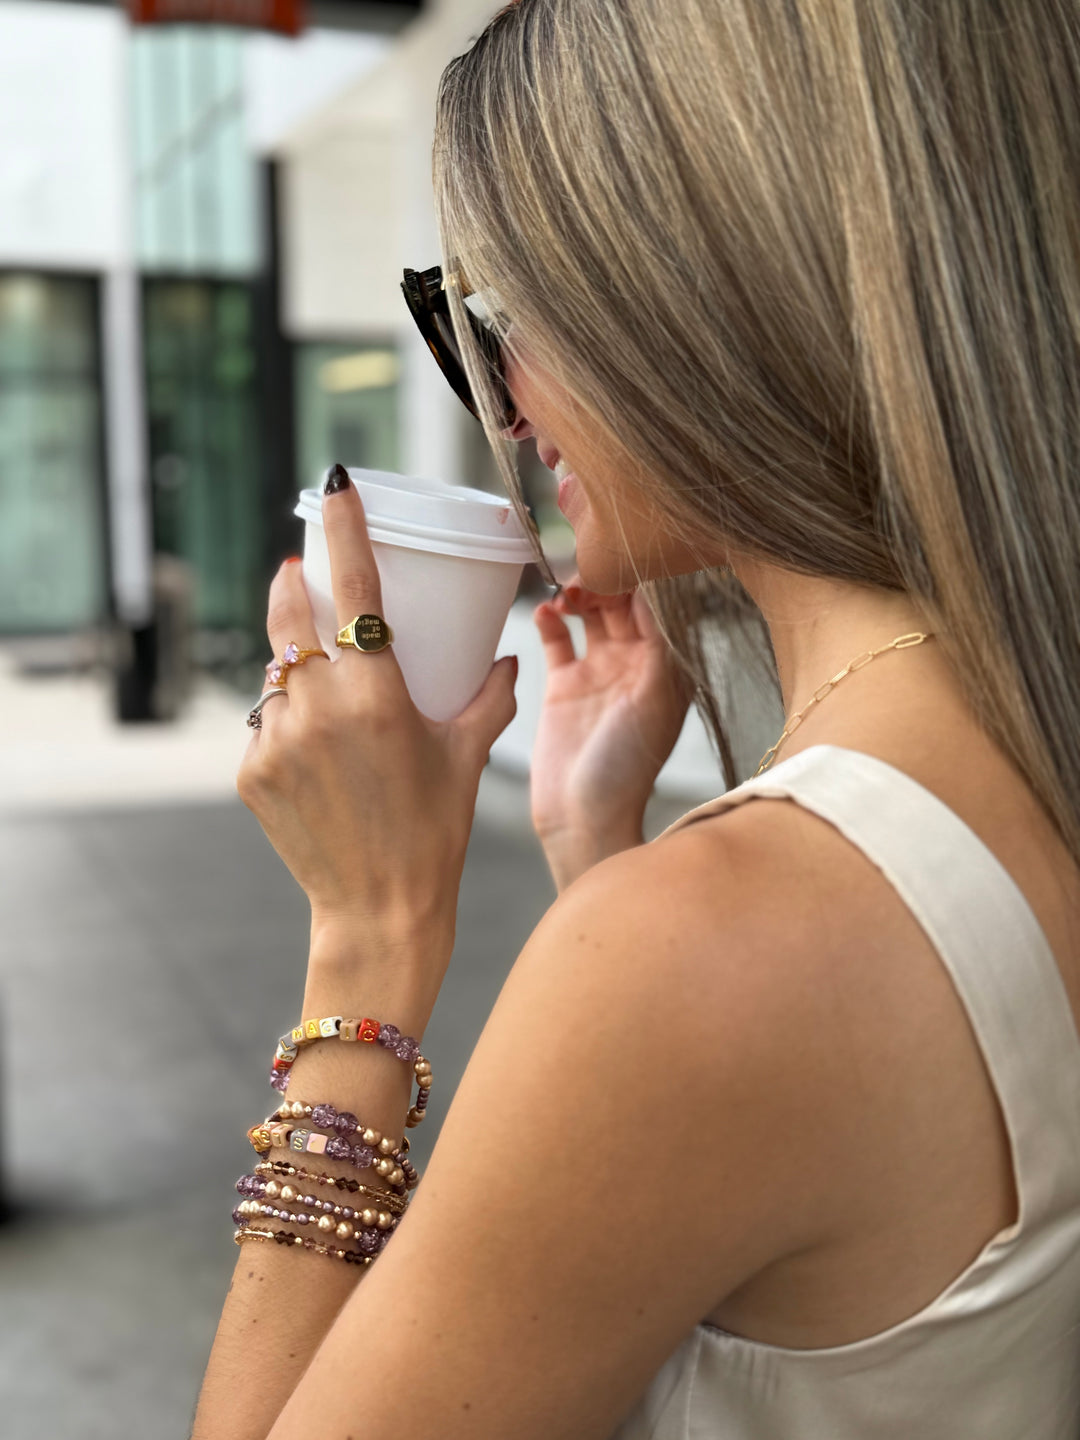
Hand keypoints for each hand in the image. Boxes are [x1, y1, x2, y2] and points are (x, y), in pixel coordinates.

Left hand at [237, 475, 517, 962]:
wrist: (378, 911)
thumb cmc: (433, 832)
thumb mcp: (467, 757)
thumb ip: (489, 700)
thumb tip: (509, 661)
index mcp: (375, 695)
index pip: (354, 589)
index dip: (344, 528)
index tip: (334, 485)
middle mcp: (317, 707)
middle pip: (290, 615)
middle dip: (294, 585)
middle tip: (305, 576)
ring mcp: (276, 739)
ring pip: (276, 674)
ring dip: (296, 668)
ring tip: (330, 700)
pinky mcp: (251, 770)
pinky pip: (264, 722)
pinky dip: (287, 720)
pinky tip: (318, 755)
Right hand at [530, 578, 694, 860]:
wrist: (582, 817)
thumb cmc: (626, 769)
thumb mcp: (653, 701)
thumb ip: (657, 646)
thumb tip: (659, 593)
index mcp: (665, 668)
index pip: (658, 607)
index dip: (643, 577)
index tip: (623, 550)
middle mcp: (635, 666)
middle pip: (623, 603)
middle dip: (606, 579)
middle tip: (585, 568)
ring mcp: (598, 675)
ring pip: (590, 615)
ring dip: (579, 595)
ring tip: (565, 590)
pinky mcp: (563, 687)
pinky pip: (557, 640)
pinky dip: (550, 621)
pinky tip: (543, 612)